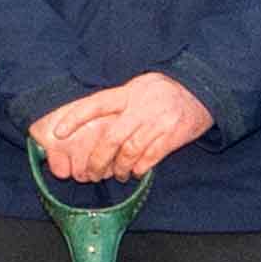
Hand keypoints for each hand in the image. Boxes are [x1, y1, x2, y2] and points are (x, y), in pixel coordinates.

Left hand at [31, 72, 214, 182]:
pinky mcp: (173, 135)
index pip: (96, 103)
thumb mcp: (140, 87)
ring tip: (118, 174)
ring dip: (119, 168)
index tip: (57, 133)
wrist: (203, 91)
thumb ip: (119, 102)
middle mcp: (142, 106)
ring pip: (129, 152)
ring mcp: (158, 121)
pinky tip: (136, 171)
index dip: (75, 118)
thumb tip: (90, 120)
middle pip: (111, 137)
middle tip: (91, 174)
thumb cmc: (165, 92)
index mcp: (129, 92)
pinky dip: (139, 168)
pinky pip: (150, 158)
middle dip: (97, 160)